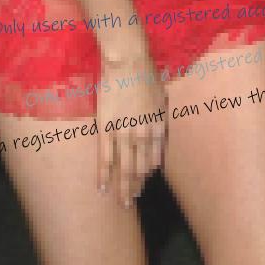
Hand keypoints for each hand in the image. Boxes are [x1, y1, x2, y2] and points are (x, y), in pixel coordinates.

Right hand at [97, 52, 167, 206]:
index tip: (145, 181)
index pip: (154, 158)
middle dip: (137, 185)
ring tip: (122, 203)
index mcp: (158, 127)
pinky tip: (102, 188)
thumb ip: (160, 115)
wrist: (128, 62)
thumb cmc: (145, 73)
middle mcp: (143, 135)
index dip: (149, 172)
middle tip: (132, 199)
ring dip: (124, 187)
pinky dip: (103, 176)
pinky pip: (105, 158)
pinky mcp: (106, 130)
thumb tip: (159, 127)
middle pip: (140, 168)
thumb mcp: (162, 95)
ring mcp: (124, 134)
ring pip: (124, 169)